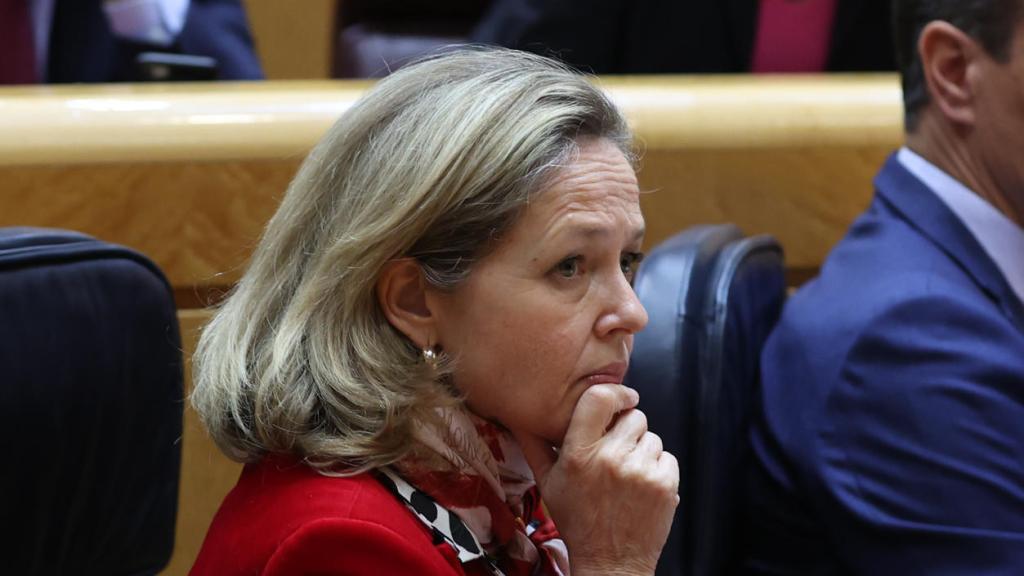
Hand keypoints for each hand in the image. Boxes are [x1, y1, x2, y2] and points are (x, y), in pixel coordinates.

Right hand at [515, 385, 679, 575]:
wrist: (611, 562)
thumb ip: (535, 446)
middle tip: (616, 452)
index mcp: (579, 454)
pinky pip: (667, 457)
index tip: (622, 397)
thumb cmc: (577, 520)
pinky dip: (658, 469)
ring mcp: (640, 471)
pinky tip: (642, 487)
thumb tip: (519, 416)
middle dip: (627, 429)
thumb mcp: (548, 484)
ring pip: (652, 436)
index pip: (599, 398)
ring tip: (627, 475)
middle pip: (633, 415)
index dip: (615, 392)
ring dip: (642, 451)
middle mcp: (610, 458)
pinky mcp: (665, 485)